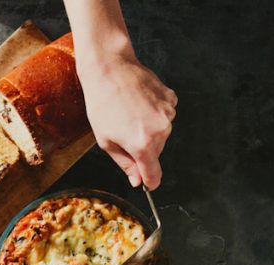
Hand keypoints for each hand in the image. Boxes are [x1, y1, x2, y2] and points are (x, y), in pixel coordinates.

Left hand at [78, 50, 176, 189]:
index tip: (148, 184)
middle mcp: (161, 130)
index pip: (154, 173)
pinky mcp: (171, 99)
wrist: (110, 70)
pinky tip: (138, 104)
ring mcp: (169, 113)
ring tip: (128, 114)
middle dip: (141, 149)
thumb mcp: (106, 141)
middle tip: (122, 133)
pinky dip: (153, 114)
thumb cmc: (102, 105)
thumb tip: (137, 180)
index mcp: (143, 144)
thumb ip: (125, 163)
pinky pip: (164, 115)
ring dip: (147, 130)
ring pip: (161, 133)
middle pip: (156, 152)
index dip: (150, 181)